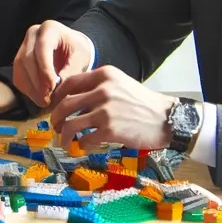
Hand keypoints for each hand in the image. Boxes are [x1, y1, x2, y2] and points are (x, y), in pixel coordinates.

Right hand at [14, 20, 93, 107]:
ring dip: (30, 88)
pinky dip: (27, 89)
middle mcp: (32, 34)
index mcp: (50, 28)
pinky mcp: (19, 59)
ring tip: (44, 102)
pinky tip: (38, 97)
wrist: (71, 47)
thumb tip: (56, 92)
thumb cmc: (77, 51)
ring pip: (19, 68)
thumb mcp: (80, 59)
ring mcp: (23, 45)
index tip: (52, 87)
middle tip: (48, 99)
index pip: (42, 47)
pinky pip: (18, 75)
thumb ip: (70, 72)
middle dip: (37, 82)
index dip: (45, 68)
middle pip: (27, 58)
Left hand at [48, 66, 172, 150]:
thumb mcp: (120, 84)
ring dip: (64, 136)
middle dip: (55, 118)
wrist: (166, 119)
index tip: (55, 106)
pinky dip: (82, 145)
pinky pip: (85, 139)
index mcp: (104, 75)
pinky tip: (85, 146)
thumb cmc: (143, 103)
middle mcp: (102, 90)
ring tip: (65, 142)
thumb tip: (72, 98)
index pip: (69, 83)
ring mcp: (105, 110)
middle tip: (56, 126)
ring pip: (70, 125)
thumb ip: (99, 86)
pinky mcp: (110, 130)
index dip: (57, 96)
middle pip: (64, 105)